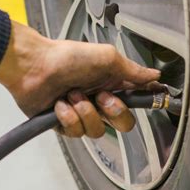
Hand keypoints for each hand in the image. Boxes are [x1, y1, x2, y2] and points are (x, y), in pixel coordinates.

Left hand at [0, 21, 159, 136]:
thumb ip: (133, 71)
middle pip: (123, 123)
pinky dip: (68, 117)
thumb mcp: (107, 58)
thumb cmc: (68, 56)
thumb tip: (155, 75)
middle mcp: (100, 100)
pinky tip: (60, 104)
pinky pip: (75, 132)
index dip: (145, 101)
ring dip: (85, 112)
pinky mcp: (64, 124)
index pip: (137, 99)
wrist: (33, 65)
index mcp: (113, 84)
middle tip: (101, 97)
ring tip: (72, 95)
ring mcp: (82, 113)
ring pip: (97, 131)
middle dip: (114, 112)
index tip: (153, 99)